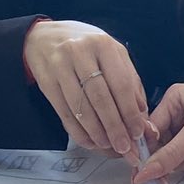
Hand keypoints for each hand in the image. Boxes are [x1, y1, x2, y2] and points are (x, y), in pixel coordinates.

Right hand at [24, 21, 149, 155]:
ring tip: (107, 145)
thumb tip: (141, 112)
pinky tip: (88, 140)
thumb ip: (129, 78)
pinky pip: (64, 112)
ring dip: (96, 132)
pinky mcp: (46, 81)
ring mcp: (60, 66)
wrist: (43, 36)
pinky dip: (77, 131)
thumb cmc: (84, 45)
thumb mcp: (110, 52)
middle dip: (115, 127)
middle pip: (101, 98)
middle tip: (124, 146)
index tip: (138, 132)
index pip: (121, 84)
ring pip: (81, 107)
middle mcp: (81, 53)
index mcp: (103, 44)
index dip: (130, 112)